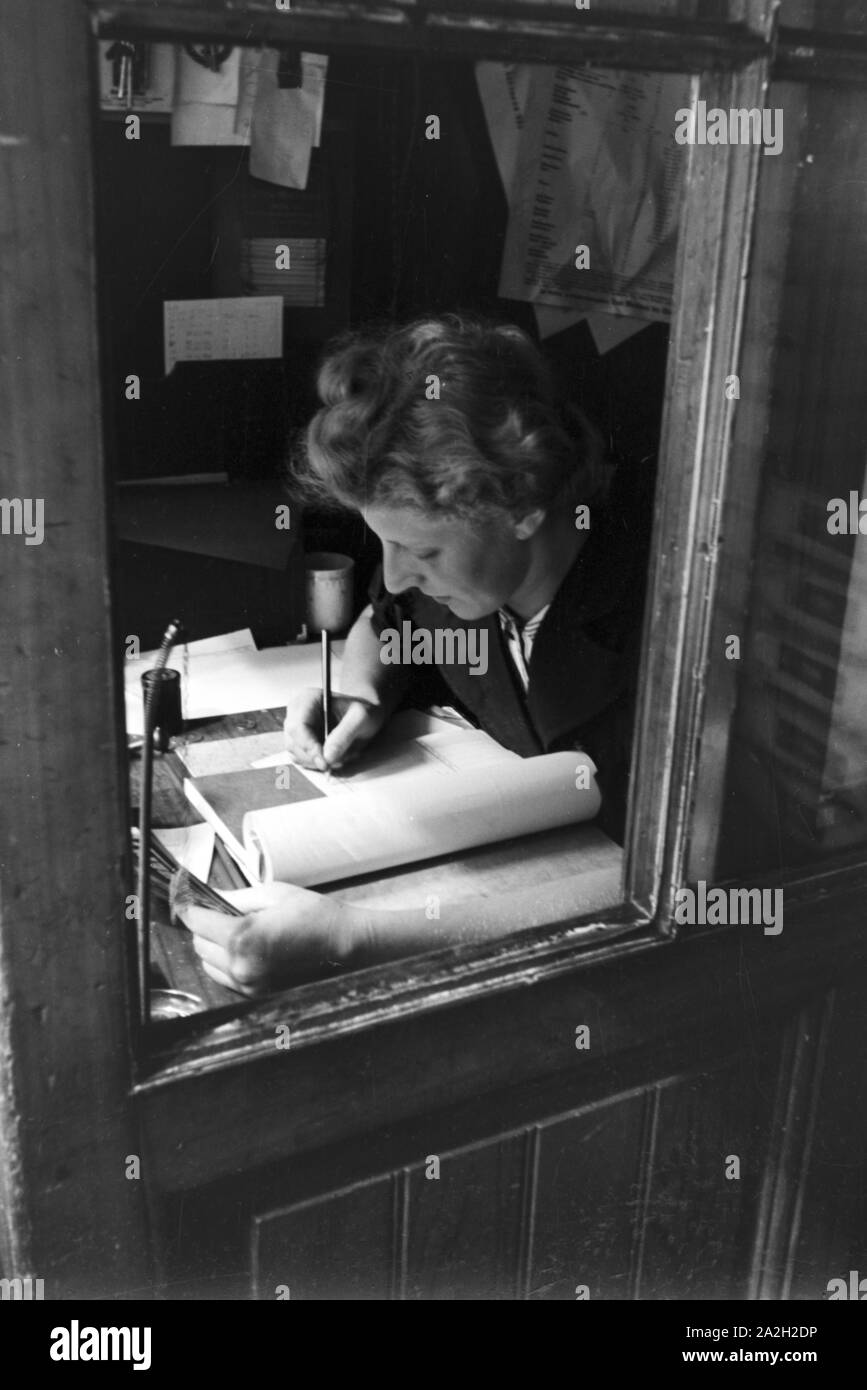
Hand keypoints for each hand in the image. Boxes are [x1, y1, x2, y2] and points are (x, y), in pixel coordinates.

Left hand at [177, 882, 354, 994]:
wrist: (345, 946)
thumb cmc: (315, 915)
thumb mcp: (274, 894)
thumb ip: (236, 897)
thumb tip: (209, 896)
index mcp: (243, 937)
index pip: (197, 921)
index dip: (190, 907)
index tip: (187, 900)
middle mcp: (241, 966)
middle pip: (198, 944)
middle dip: (204, 926)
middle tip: (221, 913)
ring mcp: (249, 984)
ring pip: (208, 964)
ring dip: (213, 947)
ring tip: (236, 933)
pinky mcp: (257, 995)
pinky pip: (225, 978)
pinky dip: (226, 963)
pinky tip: (246, 950)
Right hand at [282, 687, 387, 770]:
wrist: (363, 716)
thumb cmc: (362, 712)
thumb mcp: (362, 718)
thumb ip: (345, 735)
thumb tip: (327, 757)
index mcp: (307, 699)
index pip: (298, 727)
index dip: (309, 747)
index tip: (324, 762)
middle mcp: (296, 712)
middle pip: (293, 742)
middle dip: (313, 757)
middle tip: (335, 764)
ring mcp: (295, 727)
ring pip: (294, 753)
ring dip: (315, 762)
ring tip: (338, 757)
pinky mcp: (298, 741)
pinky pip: (300, 759)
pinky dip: (315, 763)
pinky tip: (331, 758)